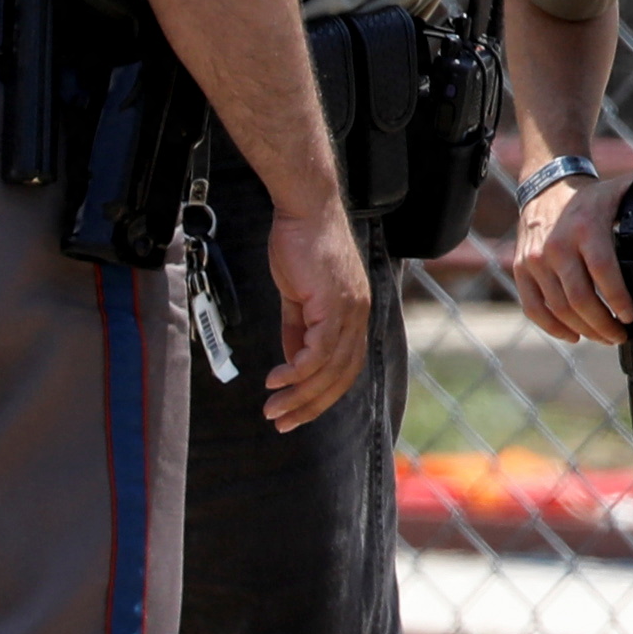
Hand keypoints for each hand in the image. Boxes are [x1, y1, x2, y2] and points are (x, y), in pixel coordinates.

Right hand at [258, 200, 373, 431]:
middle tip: (283, 424)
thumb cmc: (302, 244)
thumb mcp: (299, 295)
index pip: (345, 368)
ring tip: (273, 410)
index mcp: (354, 314)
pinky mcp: (333, 303)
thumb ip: (298, 329)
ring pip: (329, 369)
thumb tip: (292, 362)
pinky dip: (297, 371)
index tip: (296, 413)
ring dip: (300, 395)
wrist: (305, 209)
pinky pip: (317, 351)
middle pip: (341, 377)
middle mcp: (359, 316)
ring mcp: (349, 311)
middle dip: (311, 406)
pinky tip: (276, 381)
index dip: (322, 395)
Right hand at [508, 165, 632, 346]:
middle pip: (579, 298)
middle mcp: (557, 245)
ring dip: (583, 329)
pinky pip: (534, 307)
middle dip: (603, 324)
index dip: (618, 299)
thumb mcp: (630, 183)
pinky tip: (573, 335)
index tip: (630, 316)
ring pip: (558, 308)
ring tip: (604, 336)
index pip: (603, 271)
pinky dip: (553, 327)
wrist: (547, 186)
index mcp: (586, 228)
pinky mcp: (523, 269)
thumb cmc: (593, 195)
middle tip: (620, 335)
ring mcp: (536, 259)